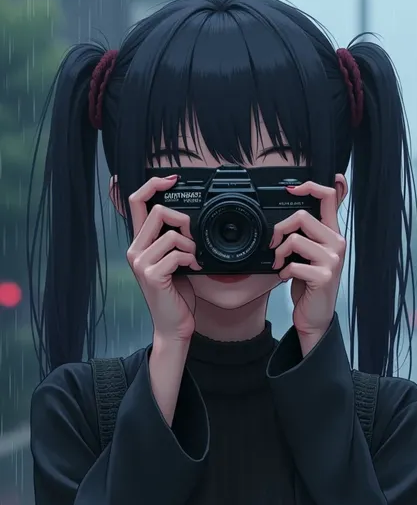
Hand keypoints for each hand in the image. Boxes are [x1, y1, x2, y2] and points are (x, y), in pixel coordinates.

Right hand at [126, 175, 200, 341]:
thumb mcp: (174, 259)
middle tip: (194, 239)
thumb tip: (187, 218)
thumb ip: (173, 239)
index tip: (171, 179)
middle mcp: (135, 250)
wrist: (174, 325)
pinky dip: (191, 259)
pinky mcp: (151, 275)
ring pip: (172, 234)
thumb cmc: (176, 293)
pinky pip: (177, 253)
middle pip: (158, 211)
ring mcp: (141, 263)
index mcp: (140, 242)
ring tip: (193, 260)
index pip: (136, 201)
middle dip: (184, 220)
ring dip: (191, 246)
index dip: (152, 185)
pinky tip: (193, 269)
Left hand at [271, 182, 345, 353]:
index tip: (291, 190)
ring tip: (281, 263)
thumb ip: (306, 231)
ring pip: (295, 239)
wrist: (315, 316)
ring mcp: (332, 259)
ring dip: (279, 253)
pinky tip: (288, 277)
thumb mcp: (309, 252)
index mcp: (333, 233)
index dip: (310, 186)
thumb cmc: (310, 283)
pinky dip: (284, 271)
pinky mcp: (324, 276)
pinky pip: (294, 264)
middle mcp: (337, 242)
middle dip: (280, 230)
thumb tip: (294, 205)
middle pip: (302, 216)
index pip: (330, 196)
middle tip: (274, 245)